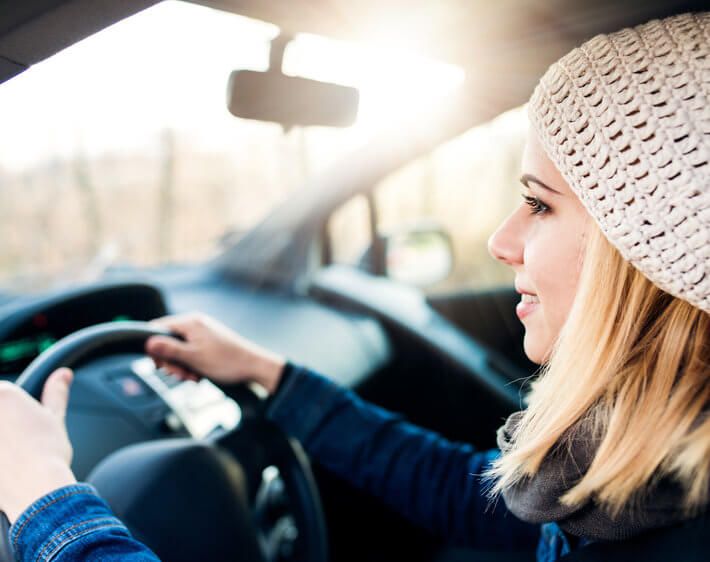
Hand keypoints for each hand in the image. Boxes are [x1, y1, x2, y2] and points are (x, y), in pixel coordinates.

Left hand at [0, 368, 75, 522]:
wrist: (37, 490)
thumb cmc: (47, 454)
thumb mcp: (55, 417)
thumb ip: (56, 392)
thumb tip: (63, 374)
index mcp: (3, 395)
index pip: (2, 392)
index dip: (13, 410)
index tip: (20, 426)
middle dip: (6, 426)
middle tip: (17, 442)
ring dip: (3, 442)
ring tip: (11, 456)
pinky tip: (6, 467)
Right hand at [145, 313, 285, 393]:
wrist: (253, 368)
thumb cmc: (228, 362)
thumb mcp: (193, 357)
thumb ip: (169, 349)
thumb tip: (147, 342)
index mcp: (191, 322)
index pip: (158, 328)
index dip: (154, 347)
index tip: (159, 364)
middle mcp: (196, 324)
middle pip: (167, 341)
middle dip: (172, 362)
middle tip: (181, 374)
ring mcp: (203, 333)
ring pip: (179, 350)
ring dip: (182, 367)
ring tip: (193, 377)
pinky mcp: (208, 343)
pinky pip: (191, 353)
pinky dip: (192, 366)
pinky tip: (199, 375)